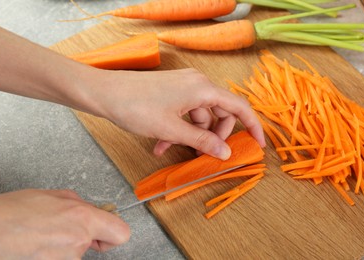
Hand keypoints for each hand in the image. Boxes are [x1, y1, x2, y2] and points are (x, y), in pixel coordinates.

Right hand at [0, 189, 129, 258]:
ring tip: (42, 234)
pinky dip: (53, 254)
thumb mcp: (54, 195)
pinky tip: (38, 244)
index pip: (121, 233)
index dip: (113, 233)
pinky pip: (62, 259)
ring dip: (63, 244)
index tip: (104, 232)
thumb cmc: (12, 211)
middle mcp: (77, 242)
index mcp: (82, 218)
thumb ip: (79, 204)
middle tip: (61, 229)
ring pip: (75, 253)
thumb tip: (90, 211)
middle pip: (93, 244)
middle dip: (83, 237)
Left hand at [81, 68, 265, 159]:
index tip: (259, 144)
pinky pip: (184, 112)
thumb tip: (226, 152)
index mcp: (203, 88)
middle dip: (214, 136)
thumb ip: (201, 141)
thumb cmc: (136, 107)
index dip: (253, 126)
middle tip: (206, 155)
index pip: (239, 107)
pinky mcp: (172, 91)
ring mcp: (184, 86)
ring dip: (191, 136)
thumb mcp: (172, 129)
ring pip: (199, 115)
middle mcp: (197, 84)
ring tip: (173, 151)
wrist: (104, 92)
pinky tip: (162, 145)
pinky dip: (178, 129)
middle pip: (219, 113)